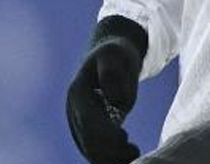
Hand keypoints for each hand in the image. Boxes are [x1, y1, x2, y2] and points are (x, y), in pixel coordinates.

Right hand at [66, 16, 146, 163]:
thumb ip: (111, 72)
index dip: (104, 133)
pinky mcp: (90, 131)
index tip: (125, 136)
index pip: (87, 120)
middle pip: (87, 141)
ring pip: (90, 151)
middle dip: (110, 151)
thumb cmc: (116, 55)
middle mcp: (74, 112)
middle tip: (135, 150)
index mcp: (77, 93)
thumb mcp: (115, 55)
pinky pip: (97, 151)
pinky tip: (130, 155)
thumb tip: (112, 97)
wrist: (110, 59)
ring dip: (111, 158)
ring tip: (134, 152)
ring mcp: (80, 123)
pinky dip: (112, 158)